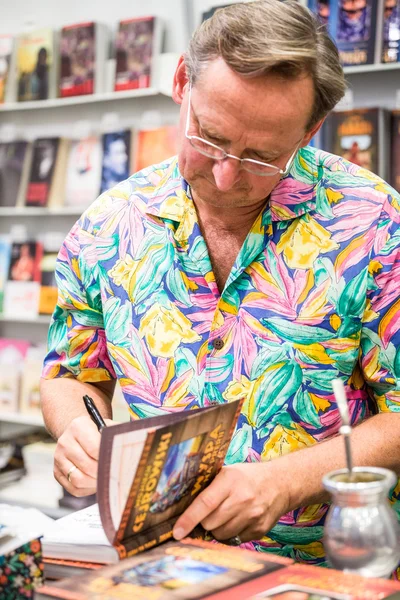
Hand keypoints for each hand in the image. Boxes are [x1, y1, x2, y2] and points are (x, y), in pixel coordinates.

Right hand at [53, 415, 114, 496]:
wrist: (76, 433)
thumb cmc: (96, 431)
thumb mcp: (107, 425)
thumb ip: (118, 434)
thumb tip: (136, 446)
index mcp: (78, 426)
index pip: (94, 448)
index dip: (107, 458)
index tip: (117, 462)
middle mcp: (65, 442)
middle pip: (87, 466)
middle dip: (103, 473)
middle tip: (115, 475)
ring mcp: (58, 458)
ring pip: (78, 480)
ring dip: (95, 483)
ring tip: (106, 480)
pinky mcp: (57, 472)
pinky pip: (73, 488)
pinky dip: (87, 490)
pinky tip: (96, 483)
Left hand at [173, 462, 290, 542]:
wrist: (281, 484)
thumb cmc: (248, 477)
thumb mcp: (229, 472)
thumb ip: (210, 487)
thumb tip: (183, 505)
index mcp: (231, 480)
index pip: (205, 503)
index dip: (189, 519)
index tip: (177, 531)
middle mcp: (242, 499)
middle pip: (210, 523)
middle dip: (204, 521)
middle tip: (210, 512)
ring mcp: (253, 516)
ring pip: (221, 535)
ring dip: (217, 529)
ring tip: (226, 515)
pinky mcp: (259, 530)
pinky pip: (234, 540)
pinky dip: (231, 534)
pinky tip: (238, 520)